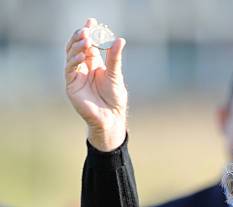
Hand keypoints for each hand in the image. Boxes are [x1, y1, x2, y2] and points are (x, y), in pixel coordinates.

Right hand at [65, 17, 127, 150]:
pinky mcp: (71, 85)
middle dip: (81, 37)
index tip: (92, 21)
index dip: (89, 32)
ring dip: (77, 46)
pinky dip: (75, 61)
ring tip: (85, 39)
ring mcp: (76, 76)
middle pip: (77, 47)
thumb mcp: (115, 75)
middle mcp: (83, 68)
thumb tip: (119, 40)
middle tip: (86, 29)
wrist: (111, 117)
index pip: (89, 44)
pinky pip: (70, 69)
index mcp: (94, 63)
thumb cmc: (115, 98)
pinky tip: (83, 56)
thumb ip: (114, 58)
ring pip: (71, 55)